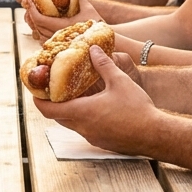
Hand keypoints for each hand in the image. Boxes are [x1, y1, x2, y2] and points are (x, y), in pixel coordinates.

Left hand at [22, 0, 101, 41]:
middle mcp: (57, 37)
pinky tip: (38, 18)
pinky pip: (41, 37)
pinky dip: (38, 27)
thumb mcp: (87, 6)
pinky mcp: (57, 46)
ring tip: (31, 6)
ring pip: (36, 32)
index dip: (31, 7)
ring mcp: (56, 43)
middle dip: (29, 11)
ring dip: (32, 19)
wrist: (103, 40)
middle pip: (35, 25)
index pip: (39, 18)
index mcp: (62, 27)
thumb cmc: (96, 23)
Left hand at [34, 45, 157, 154]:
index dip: (38, 99)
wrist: (155, 135)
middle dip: (52, 103)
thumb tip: (93, 49)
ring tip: (73, 94)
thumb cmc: (138, 109)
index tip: (35, 90)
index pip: (48, 109)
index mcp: (82, 112)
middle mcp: (83, 127)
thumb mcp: (119, 81)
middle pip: (57, 117)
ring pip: (71, 123)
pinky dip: (82, 117)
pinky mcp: (102, 141)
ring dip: (68, 110)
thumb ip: (103, 65)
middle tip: (53, 89)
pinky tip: (94, 106)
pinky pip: (84, 129)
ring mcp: (92, 137)